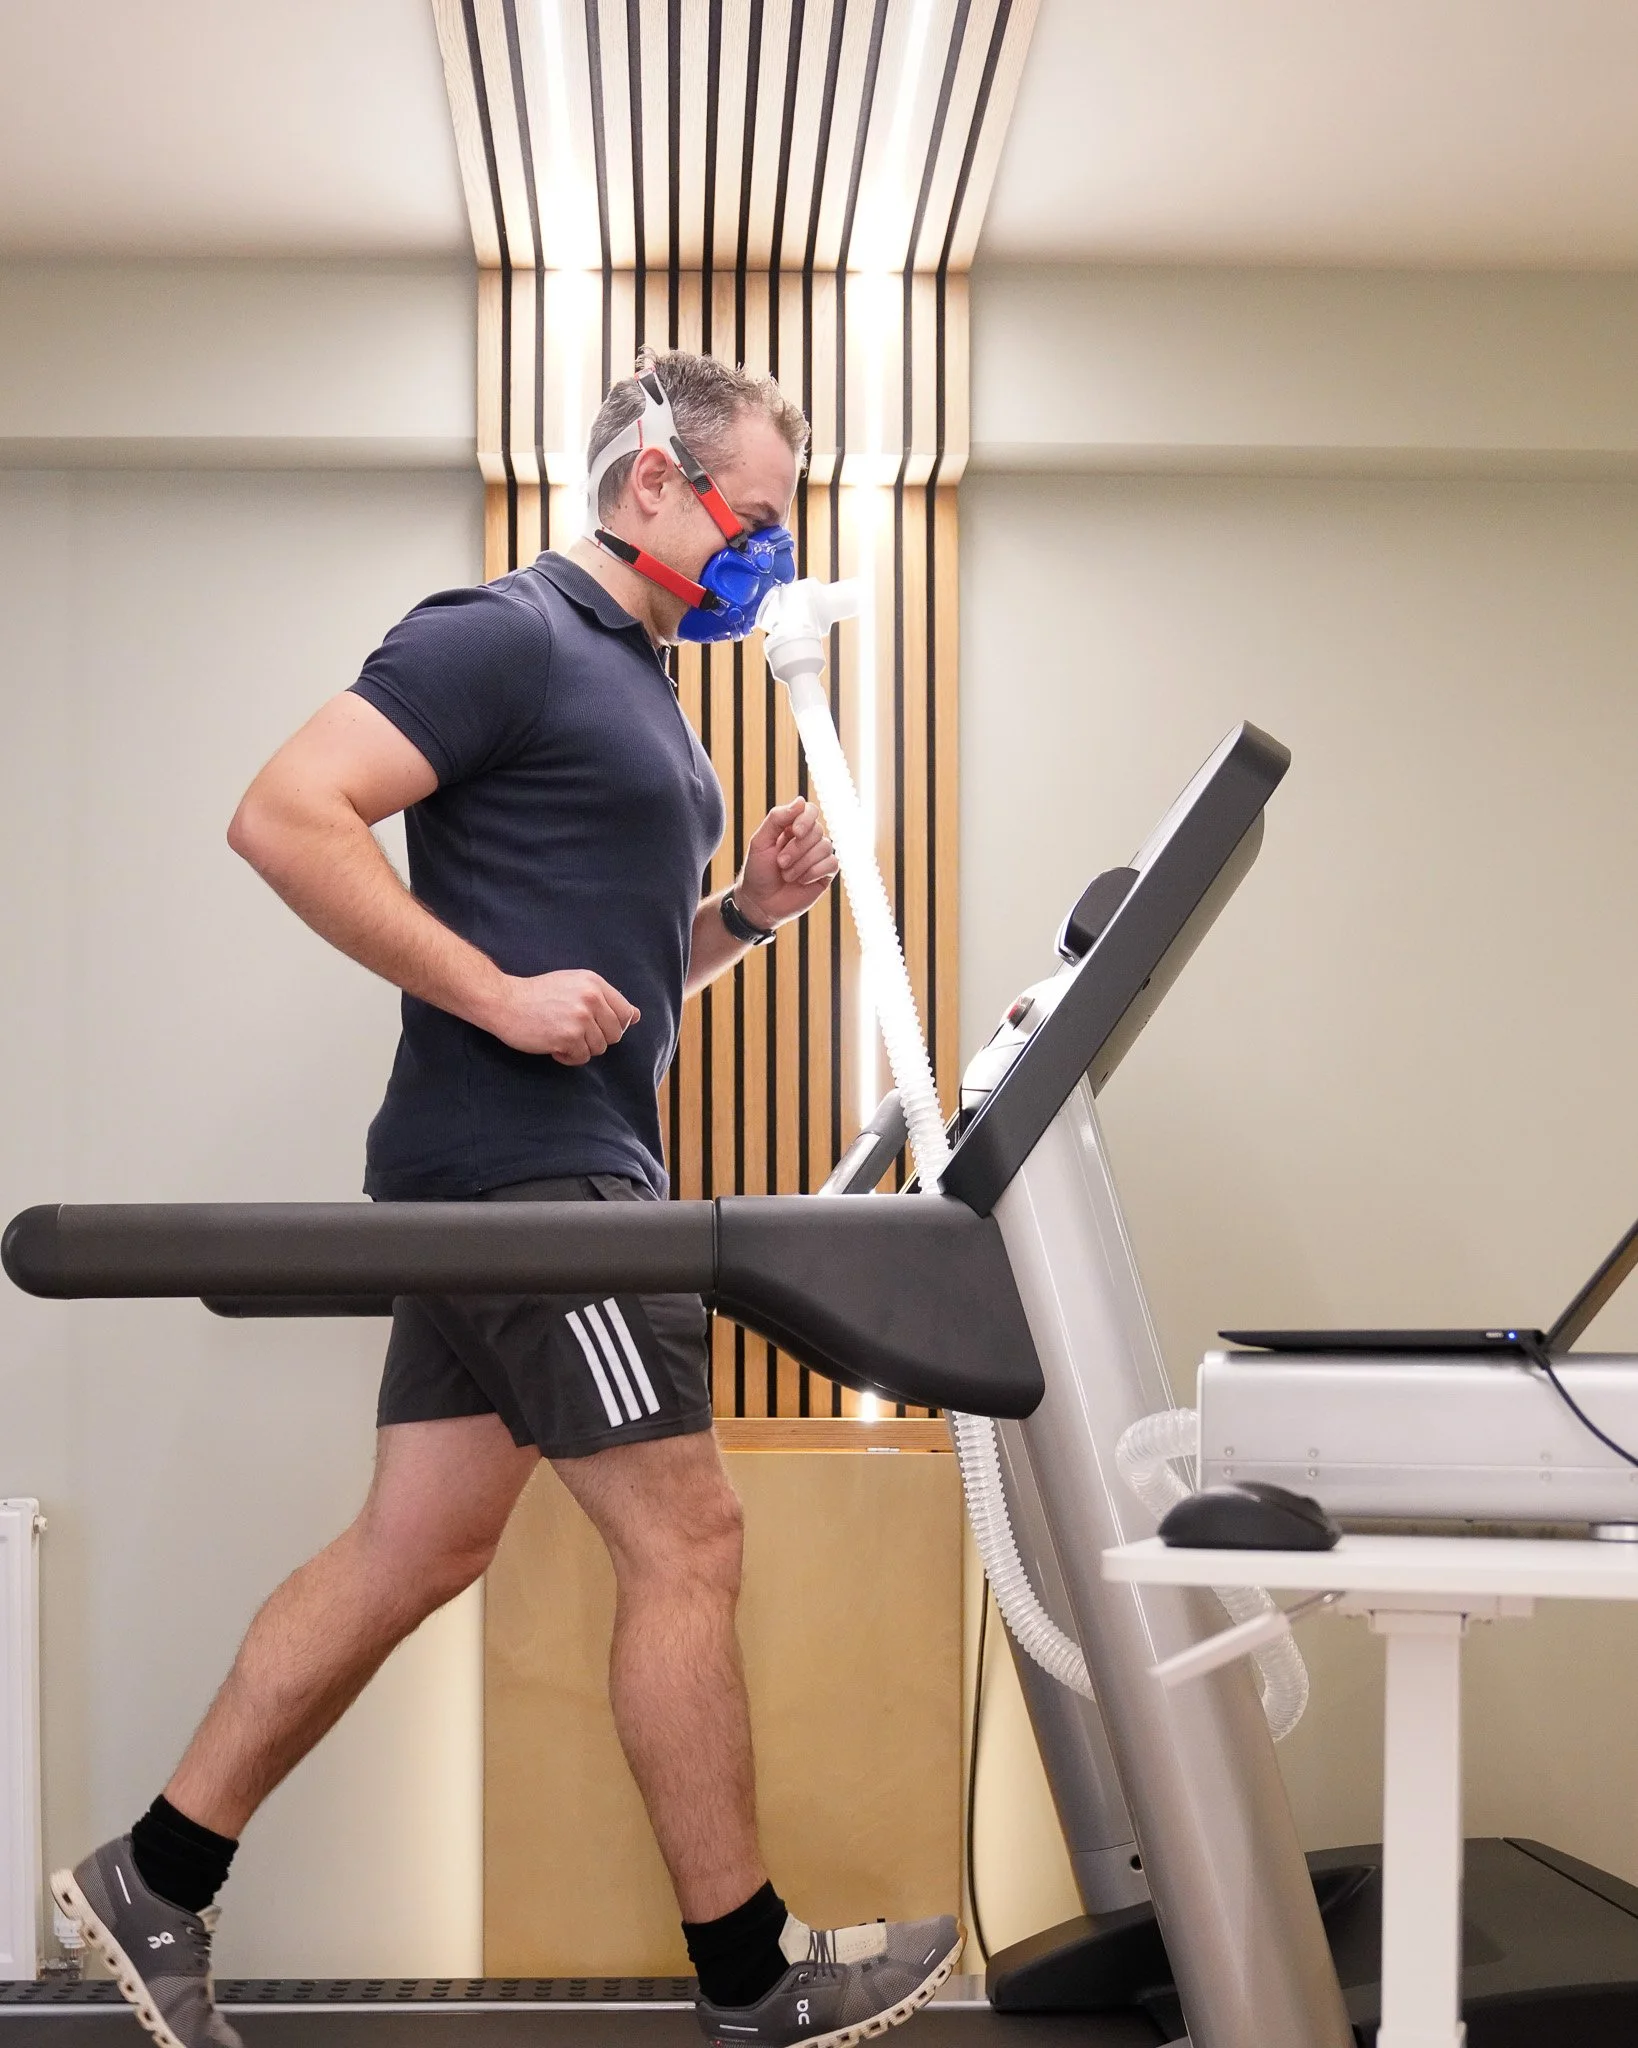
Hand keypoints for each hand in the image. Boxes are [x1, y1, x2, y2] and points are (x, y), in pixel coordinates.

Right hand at [484, 969, 639, 1063]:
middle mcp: (591, 998)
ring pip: (599, 1048)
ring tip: (559, 1037)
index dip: (614, 1026)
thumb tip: (636, 1016)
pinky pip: (581, 1058)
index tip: (595, 1027)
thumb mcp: (574, 985)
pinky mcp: (568, 1036)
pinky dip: (567, 1057)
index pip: (626, 1013)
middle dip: (596, 1039)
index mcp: (594, 983)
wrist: (503, 1001)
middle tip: (573, 1033)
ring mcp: (581, 1018)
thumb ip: (604, 999)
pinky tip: (552, 1045)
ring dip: (580, 1048)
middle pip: (615, 1034)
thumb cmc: (537, 995)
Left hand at [734, 798, 838, 929]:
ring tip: (787, 875)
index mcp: (792, 827)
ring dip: (802, 863)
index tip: (794, 832)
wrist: (759, 903)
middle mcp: (808, 839)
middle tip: (780, 863)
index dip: (805, 819)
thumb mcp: (760, 841)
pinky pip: (832, 864)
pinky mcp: (825, 874)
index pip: (810, 811)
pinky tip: (802, 881)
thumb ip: (777, 818)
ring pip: (825, 847)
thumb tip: (800, 801)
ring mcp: (818, 856)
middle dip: (797, 848)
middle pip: (817, 830)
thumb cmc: (758, 871)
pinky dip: (814, 872)